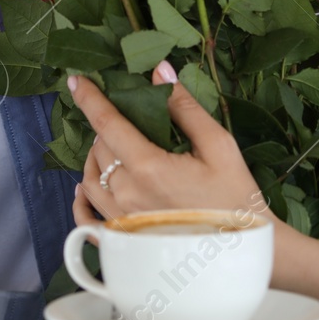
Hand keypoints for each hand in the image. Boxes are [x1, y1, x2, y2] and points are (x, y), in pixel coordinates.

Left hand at [69, 61, 269, 225]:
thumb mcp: (217, 144)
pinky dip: (80, 201)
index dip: (89, 98)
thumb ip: (184, 106)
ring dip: (94, 158)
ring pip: (89, 179)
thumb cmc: (234, 195)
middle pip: (99, 149)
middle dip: (105, 128)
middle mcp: (127, 195)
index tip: (76, 81)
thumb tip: (159, 70)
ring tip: (108, 146)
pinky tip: (82, 189)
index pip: (107, 123)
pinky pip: (86, 220)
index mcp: (149, 167)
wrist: (242, 248)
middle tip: (123, 119)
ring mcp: (122, 221)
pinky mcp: (122, 240)